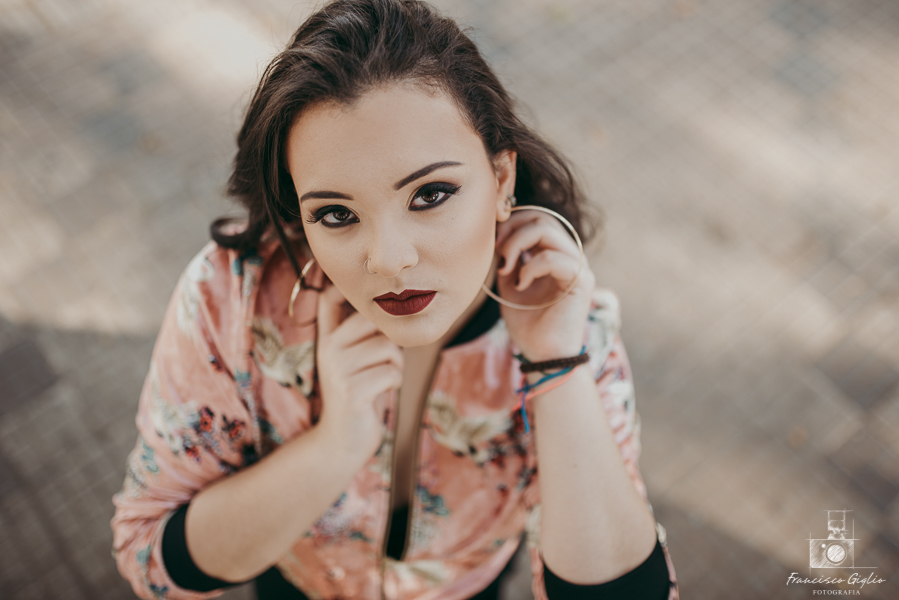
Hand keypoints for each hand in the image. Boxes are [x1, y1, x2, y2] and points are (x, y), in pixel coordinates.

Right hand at [314, 282, 403, 459]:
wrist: (341, 439)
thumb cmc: (359, 392)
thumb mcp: (354, 358)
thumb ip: (363, 333)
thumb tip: (397, 300)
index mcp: (328, 338)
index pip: (329, 299)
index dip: (343, 285)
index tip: (366, 284)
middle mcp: (328, 349)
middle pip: (374, 321)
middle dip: (391, 339)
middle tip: (385, 360)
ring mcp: (338, 370)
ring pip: (388, 348)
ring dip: (395, 365)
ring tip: (381, 378)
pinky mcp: (352, 391)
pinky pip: (391, 372)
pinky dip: (394, 382)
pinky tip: (381, 392)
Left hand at [494, 210, 594, 361]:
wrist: (542, 354)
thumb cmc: (528, 323)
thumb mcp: (510, 283)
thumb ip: (508, 258)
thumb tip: (497, 235)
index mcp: (556, 253)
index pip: (537, 218)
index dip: (511, 222)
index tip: (492, 244)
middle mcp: (570, 255)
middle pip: (541, 217)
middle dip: (511, 230)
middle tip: (497, 254)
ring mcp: (578, 266)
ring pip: (547, 230)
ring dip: (517, 245)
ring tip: (505, 269)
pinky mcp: (581, 281)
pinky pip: (553, 258)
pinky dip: (530, 268)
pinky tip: (520, 285)